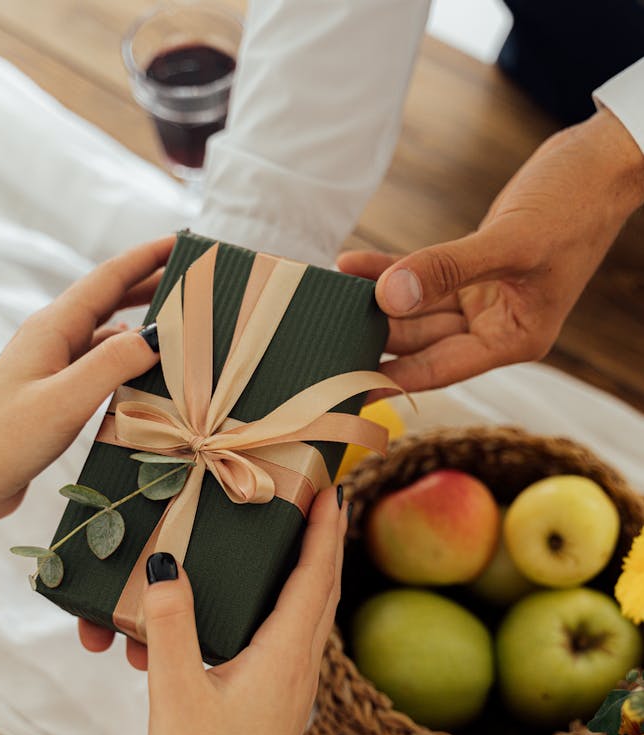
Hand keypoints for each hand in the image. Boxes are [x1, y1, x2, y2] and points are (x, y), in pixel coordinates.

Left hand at [0, 236, 174, 527]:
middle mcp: (51, 339)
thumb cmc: (5, 441)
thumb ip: (113, 364)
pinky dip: (126, 362)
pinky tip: (143, 372)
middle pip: (108, 300)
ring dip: (141, 326)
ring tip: (179, 327)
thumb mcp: (66, 399)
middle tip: (192, 282)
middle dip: (149, 286)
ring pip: (105, 335)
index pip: (107, 279)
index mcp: (52, 328)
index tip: (183, 242)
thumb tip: (158, 334)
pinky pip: (98, 365)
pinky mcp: (52, 394)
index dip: (146, 257)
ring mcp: (50, 366)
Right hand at [143, 486, 346, 734]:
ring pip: (310, 618)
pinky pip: (292, 642)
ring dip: (308, 575)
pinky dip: (287, 610)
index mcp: (285, 657)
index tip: (330, 486)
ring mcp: (294, 690)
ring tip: (294, 544)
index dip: (325, 529)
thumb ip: (171, 628)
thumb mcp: (177, 694)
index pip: (316, 577)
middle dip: (324, 543)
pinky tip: (257, 614)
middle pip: (322, 591)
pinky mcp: (278, 707)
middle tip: (318, 500)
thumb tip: (166, 566)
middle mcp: (300, 669)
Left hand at [338, 108, 643, 391]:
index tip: (344, 383)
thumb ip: (448, 270)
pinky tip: (352, 265)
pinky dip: (389, 270)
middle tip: (323, 331)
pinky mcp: (470, 272)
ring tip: (328, 295)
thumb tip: (389, 297)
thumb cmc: (573, 205)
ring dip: (374, 300)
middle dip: (375, 334)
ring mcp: (481, 300)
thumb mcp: (510, 242)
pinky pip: (420, 277)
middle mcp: (496, 328)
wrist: (599, 163)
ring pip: (416, 310)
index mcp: (514, 339)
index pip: (441, 368)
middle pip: (422, 341)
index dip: (392, 376)